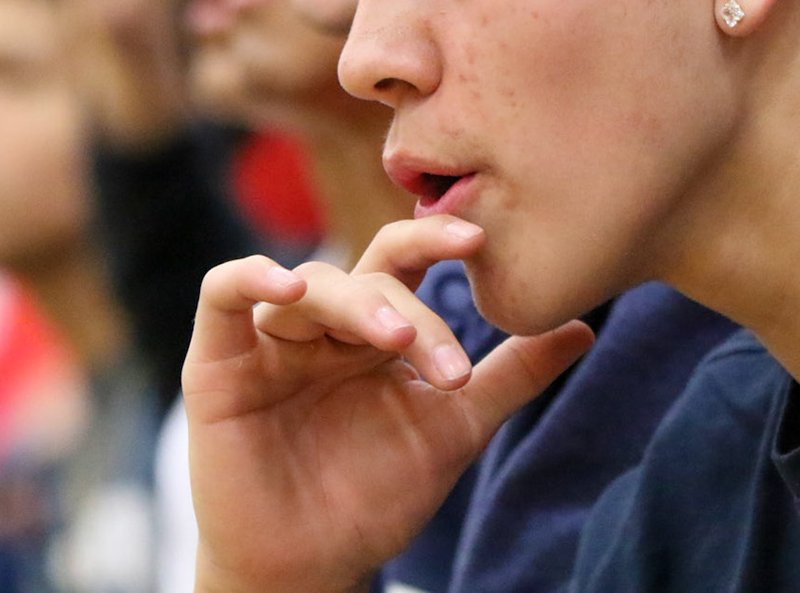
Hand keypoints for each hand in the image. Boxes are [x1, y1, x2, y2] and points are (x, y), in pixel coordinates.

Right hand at [184, 218, 594, 592]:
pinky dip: (250, 278)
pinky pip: (222, 295)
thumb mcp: (452, 430)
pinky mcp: (217, 363)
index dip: (435, 239)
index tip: (480, 242)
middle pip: (364, 274)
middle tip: (439, 355)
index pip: (403, 259)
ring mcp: (268, 339)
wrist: (310, 568)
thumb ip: (509, 376)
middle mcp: (323, 324)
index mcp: (372, 327)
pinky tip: (286, 287)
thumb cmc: (373, 496)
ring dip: (354, 304)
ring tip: (393, 341)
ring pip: (309, 285)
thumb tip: (583, 326)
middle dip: (407, 304)